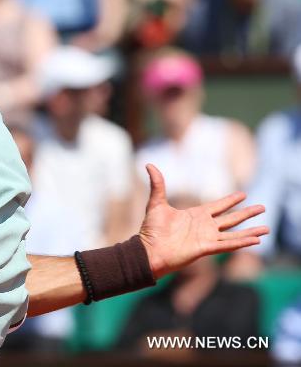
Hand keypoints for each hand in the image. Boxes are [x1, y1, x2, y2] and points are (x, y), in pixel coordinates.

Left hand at [138, 164, 268, 278]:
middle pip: (231, 218)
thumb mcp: (156, 203)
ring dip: (250, 231)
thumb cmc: (151, 230)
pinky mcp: (206, 248)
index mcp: (195, 215)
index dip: (230, 200)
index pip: (218, 206)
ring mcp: (207, 238)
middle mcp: (204, 226)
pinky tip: (256, 240)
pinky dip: (242, 242)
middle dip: (247, 213)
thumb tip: (149, 164)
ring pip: (234, 233)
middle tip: (263, 207)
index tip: (243, 194)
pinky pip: (228, 245)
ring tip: (266, 228)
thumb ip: (157, 184)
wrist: (149, 251)